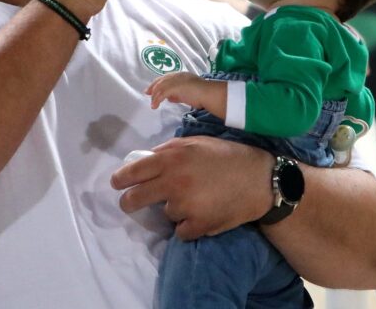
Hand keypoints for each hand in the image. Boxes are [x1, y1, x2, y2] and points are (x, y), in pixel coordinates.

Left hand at [110, 136, 273, 239]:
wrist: (260, 180)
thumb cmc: (227, 156)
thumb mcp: (196, 143)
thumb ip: (169, 149)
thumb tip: (147, 159)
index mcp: (172, 158)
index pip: (134, 171)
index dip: (120, 179)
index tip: (116, 184)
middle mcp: (174, 181)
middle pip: (135, 199)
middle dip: (128, 202)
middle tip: (130, 203)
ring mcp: (185, 205)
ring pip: (164, 214)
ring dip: (173, 209)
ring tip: (194, 199)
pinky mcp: (198, 225)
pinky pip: (180, 231)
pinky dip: (187, 226)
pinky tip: (202, 213)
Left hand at [145, 72, 203, 107]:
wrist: (208, 94)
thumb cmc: (202, 95)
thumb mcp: (187, 94)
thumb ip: (178, 95)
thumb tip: (169, 98)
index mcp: (181, 75)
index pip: (166, 78)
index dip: (158, 83)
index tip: (152, 90)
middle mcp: (177, 76)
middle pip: (161, 80)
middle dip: (153, 87)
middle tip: (147, 93)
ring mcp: (176, 80)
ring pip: (160, 87)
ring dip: (155, 97)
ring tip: (153, 105)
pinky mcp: (174, 87)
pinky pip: (162, 93)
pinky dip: (157, 100)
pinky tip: (155, 106)